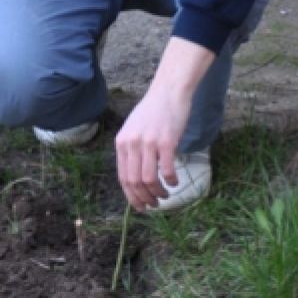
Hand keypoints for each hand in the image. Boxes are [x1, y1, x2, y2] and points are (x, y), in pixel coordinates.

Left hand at [114, 37, 215, 210]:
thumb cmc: (154, 111)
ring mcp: (148, 142)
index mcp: (122, 142)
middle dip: (144, 198)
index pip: (123, 177)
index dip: (131, 196)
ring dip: (158, 192)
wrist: (169, 91)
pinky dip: (171, 181)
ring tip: (165, 195)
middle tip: (154, 204)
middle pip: (134, 182)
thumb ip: (132, 149)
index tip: (140, 206)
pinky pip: (166, 170)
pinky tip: (175, 182)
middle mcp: (132, 144)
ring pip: (148, 179)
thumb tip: (135, 177)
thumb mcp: (134, 129)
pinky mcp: (166, 141)